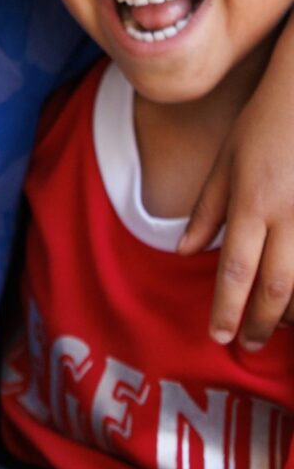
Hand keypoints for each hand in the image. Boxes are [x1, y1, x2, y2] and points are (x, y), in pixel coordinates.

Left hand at [181, 44, 293, 348]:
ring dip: (293, 311)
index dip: (227, 307)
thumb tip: (185, 251)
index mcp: (252, 202)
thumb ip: (206, 209)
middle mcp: (288, 215)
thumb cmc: (263, 126)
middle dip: (262, 321)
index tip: (218, 334)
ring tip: (278, 327)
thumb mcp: (225, 163)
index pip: (235, 269)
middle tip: (249, 343)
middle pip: (276, 285)